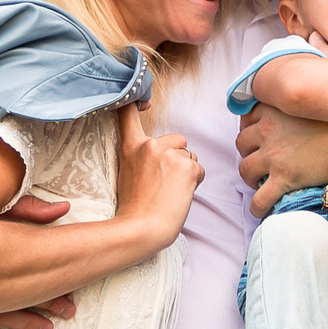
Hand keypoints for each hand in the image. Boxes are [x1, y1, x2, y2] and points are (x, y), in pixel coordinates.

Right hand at [114, 102, 204, 243]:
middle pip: (177, 139)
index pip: (128, 111)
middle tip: (163, 182)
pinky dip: (195, 182)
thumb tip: (164, 150)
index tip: (144, 101)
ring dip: (186, 171)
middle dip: (177, 156)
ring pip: (190, 155)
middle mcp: (150, 145)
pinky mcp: (187, 168)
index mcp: (131, 145)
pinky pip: (199, 169)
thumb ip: (141, 155)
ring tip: (170, 191)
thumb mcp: (128, 172)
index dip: (138, 98)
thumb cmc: (135, 207)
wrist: (141, 229)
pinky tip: (180, 195)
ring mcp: (169, 155)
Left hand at [236, 104, 327, 216]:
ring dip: (250, 177)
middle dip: (248, 153)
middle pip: (242, 143)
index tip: (258, 138)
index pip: (246, 119)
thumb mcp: (310, 104)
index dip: (250, 130)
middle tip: (260, 160)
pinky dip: (256, 206)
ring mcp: (274, 155)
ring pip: (245, 170)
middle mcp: (268, 129)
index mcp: (274, 109)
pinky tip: (260, 209)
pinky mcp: (284, 177)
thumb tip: (285, 113)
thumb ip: (292, 104)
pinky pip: (259, 198)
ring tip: (260, 181)